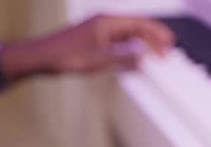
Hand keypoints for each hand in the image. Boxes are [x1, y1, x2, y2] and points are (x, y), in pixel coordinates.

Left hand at [0, 15, 173, 87]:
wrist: (41, 57)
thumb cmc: (64, 55)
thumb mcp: (99, 60)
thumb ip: (124, 58)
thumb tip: (144, 58)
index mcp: (107, 22)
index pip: (139, 24)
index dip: (156, 34)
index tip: (169, 43)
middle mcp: (105, 23)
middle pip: (136, 26)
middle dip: (154, 36)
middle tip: (169, 46)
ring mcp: (100, 31)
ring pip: (129, 33)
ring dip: (144, 42)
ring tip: (158, 51)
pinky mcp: (96, 39)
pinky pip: (120, 41)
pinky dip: (132, 47)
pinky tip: (137, 56)